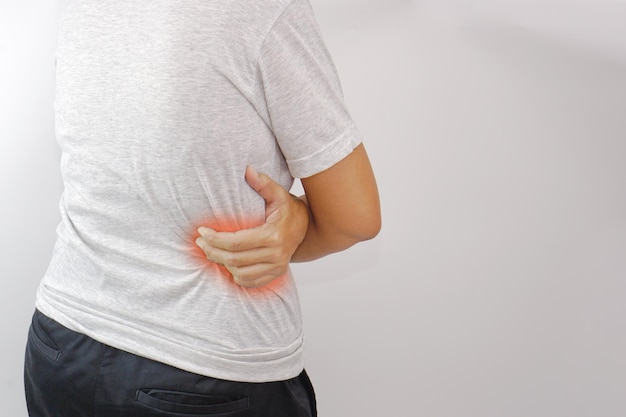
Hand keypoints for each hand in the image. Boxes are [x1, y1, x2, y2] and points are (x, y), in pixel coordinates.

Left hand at [195, 166, 308, 288]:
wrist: (308, 226)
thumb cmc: (289, 209)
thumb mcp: (278, 193)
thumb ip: (262, 183)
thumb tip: (247, 170)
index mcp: (273, 236)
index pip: (236, 243)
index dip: (215, 239)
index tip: (202, 231)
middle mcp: (276, 255)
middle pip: (235, 260)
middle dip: (212, 251)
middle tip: (200, 241)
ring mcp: (277, 267)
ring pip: (240, 273)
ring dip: (221, 263)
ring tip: (210, 251)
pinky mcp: (276, 273)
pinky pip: (250, 282)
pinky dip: (235, 275)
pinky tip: (227, 263)